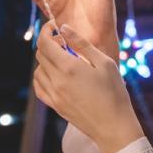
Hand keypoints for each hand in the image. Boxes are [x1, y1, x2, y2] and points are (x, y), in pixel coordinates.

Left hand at [33, 22, 142, 152]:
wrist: (114, 126)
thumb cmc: (114, 93)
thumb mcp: (104, 63)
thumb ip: (82, 44)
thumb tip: (63, 28)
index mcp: (68, 67)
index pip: (45, 43)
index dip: (46, 30)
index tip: (54, 26)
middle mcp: (56, 81)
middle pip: (40, 55)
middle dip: (48, 43)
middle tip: (64, 42)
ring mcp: (54, 95)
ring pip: (38, 71)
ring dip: (46, 60)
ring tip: (63, 59)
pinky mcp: (55, 106)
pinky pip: (39, 87)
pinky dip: (41, 77)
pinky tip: (54, 75)